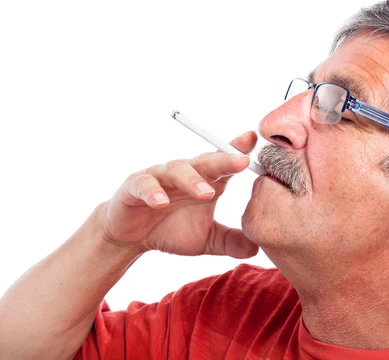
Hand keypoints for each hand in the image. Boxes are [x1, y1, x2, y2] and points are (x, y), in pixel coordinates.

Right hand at [98, 131, 258, 257]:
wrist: (131, 237)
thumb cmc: (171, 230)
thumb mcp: (206, 240)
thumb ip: (230, 241)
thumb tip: (258, 247)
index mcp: (206, 181)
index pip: (225, 163)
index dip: (239, 150)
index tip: (254, 141)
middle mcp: (185, 174)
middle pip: (206, 161)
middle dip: (224, 159)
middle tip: (242, 162)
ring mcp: (160, 177)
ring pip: (177, 170)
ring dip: (192, 180)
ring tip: (206, 193)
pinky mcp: (135, 186)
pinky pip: (145, 185)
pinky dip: (153, 192)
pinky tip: (161, 203)